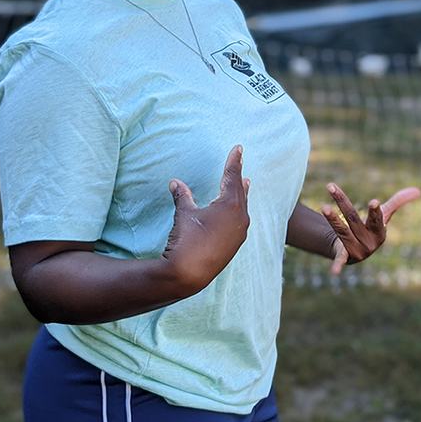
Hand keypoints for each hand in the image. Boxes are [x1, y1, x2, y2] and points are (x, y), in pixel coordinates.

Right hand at [163, 144, 250, 292]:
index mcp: (230, 205)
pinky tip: (238, 212)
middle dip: (238, 175)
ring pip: (243, 206)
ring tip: (245, 183)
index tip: (238, 148)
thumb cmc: (186, 240)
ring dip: (242, 193)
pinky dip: (239, 210)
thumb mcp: (184, 214)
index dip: (234, 161)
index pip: (232, 176)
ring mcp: (240, 232)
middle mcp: (240, 217)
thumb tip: (175, 182)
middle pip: (241, 190)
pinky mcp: (235, 244)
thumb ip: (182, 196)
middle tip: (240, 161)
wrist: (189, 273)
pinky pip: (241, 220)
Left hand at [321, 184, 420, 274]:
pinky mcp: (344, 256)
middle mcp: (368, 241)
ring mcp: (356, 249)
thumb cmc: (372, 229)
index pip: (376, 220)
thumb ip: (398, 202)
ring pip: (342, 230)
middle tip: (331, 187)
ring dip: (333, 219)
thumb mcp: (385, 215)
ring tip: (324, 207)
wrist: (357, 249)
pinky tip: (334, 273)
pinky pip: (341, 260)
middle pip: (353, 218)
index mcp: (378, 231)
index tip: (374, 202)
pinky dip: (338, 265)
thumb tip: (419, 190)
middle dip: (342, 203)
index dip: (375, 212)